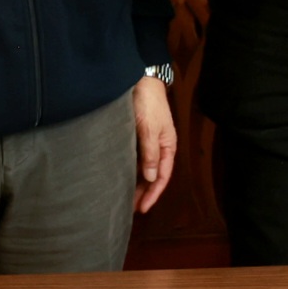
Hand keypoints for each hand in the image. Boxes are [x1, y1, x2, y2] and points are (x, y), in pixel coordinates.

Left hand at [131, 75, 177, 214]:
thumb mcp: (150, 129)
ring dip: (136, 183)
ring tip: (123, 197)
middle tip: (129, 209)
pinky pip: (134, 159)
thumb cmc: (148, 103)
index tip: (142, 209)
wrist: (140, 80)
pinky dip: (129, 170)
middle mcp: (159, 146)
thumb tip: (152, 178)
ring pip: (143, 168)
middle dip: (143, 193)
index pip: (163, 176)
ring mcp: (147, 142)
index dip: (153, 194)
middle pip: (153, 175)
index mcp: (167, 146)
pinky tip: (119, 177)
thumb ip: (150, 154)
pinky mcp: (136, 136)